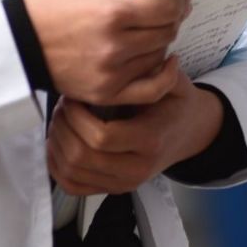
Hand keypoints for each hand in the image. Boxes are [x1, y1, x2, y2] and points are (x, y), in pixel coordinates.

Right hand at [25, 0, 189, 105]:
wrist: (19, 44)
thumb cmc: (51, 8)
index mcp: (111, 14)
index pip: (166, 8)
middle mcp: (115, 47)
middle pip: (166, 32)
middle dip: (173, 17)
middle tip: (168, 10)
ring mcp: (112, 74)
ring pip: (160, 56)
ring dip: (162, 41)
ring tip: (152, 31)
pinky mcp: (107, 93)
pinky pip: (151, 90)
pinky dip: (165, 76)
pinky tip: (167, 62)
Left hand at [46, 73, 222, 195]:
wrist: (189, 132)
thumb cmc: (176, 105)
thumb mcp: (174, 85)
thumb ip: (156, 74)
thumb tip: (142, 56)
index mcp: (150, 140)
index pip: (102, 138)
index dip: (77, 117)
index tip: (73, 98)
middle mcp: (137, 168)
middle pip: (81, 157)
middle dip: (63, 128)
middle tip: (63, 106)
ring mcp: (123, 183)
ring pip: (71, 172)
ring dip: (57, 144)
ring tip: (61, 120)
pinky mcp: (111, 189)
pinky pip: (72, 186)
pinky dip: (56, 166)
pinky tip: (58, 144)